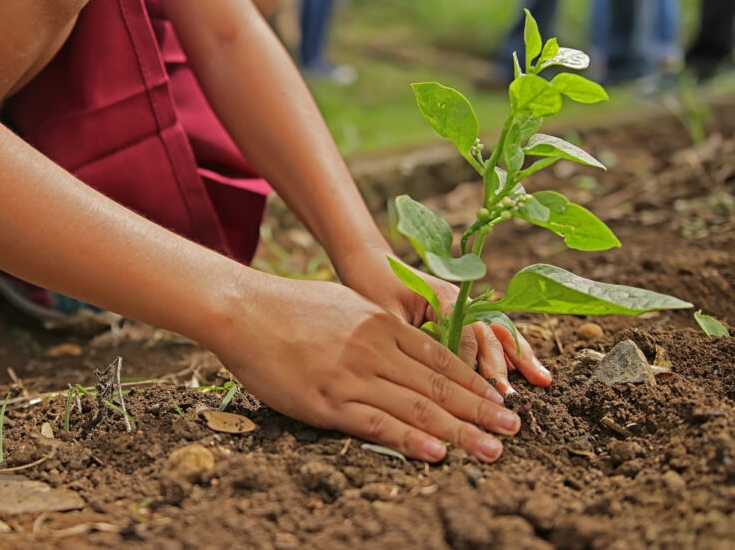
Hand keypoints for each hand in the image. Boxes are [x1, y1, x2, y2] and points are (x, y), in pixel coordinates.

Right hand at [213, 275, 521, 462]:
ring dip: (460, 431)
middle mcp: (375, 349)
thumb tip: (405, 343)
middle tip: (513, 429)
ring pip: (417, 408)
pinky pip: (377, 424)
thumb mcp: (346, 304)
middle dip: (480, 410)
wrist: (244, 310)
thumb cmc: (291, 306)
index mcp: (382, 324)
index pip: (440, 359)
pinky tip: (437, 453)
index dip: (474, 383)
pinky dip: (410, 440)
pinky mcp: (327, 401)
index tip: (499, 400)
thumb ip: (379, 326)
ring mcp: (352, 376)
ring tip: (491, 449)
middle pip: (439, 386)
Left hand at [333, 245, 551, 394]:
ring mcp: (465, 307)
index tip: (476, 394)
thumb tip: (424, 375)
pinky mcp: (463, 315)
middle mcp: (461, 301)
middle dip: (500, 367)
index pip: (465, 336)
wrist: (370, 262)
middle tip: (508, 398)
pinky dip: (511, 351)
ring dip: (519, 358)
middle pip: (487, 335)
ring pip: (498, 334)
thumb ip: (408, 339)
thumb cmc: (372, 287)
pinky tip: (531, 370)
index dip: (470, 366)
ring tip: (542, 380)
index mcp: (443, 298)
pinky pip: (492, 333)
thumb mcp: (385, 315)